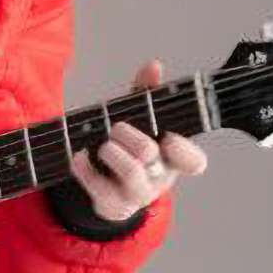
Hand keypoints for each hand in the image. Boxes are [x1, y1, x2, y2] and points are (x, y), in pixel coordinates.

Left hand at [67, 59, 209, 221]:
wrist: (108, 186)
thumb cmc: (129, 146)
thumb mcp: (139, 118)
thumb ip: (146, 94)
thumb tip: (153, 66)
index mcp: (172, 158)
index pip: (194, 162)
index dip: (184, 150)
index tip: (168, 137)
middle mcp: (159, 178)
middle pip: (151, 156)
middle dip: (131, 137)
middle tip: (117, 127)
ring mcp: (137, 195)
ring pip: (132, 174)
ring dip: (113, 153)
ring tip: (104, 144)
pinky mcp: (114, 206)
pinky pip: (100, 190)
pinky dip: (85, 169)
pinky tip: (79, 156)